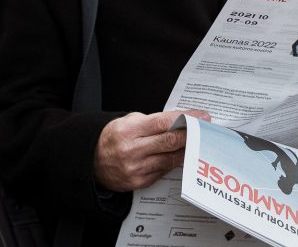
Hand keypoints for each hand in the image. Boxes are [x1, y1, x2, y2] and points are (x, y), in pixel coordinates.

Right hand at [93, 109, 209, 191]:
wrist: (92, 161)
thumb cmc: (113, 138)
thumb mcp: (128, 122)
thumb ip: (152, 122)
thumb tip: (179, 122)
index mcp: (129, 130)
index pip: (164, 122)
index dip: (186, 118)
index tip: (201, 115)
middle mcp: (132, 150)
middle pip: (170, 142)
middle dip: (191, 134)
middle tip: (205, 129)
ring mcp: (136, 168)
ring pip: (171, 159)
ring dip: (187, 150)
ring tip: (198, 142)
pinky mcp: (139, 182)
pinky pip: (164, 171)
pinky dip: (174, 162)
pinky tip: (182, 156)